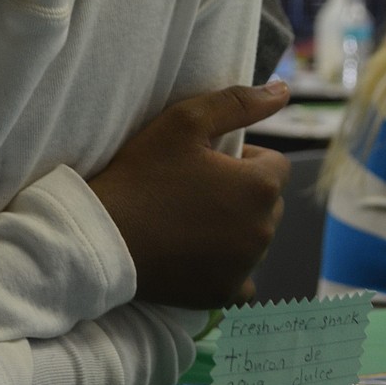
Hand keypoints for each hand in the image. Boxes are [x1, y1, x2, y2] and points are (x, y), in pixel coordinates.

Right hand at [89, 83, 290, 309]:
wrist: (101, 236)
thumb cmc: (142, 174)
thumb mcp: (185, 121)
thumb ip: (239, 102)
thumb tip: (284, 90)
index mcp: (260, 186)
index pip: (274, 164)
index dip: (241, 159)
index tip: (204, 162)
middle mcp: (263, 230)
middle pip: (268, 203)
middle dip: (242, 193)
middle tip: (194, 189)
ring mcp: (245, 267)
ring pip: (255, 238)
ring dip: (236, 228)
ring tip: (190, 219)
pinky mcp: (225, 294)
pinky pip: (244, 280)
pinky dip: (228, 268)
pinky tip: (197, 255)